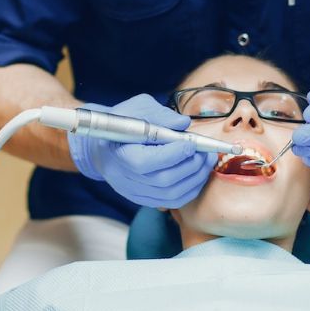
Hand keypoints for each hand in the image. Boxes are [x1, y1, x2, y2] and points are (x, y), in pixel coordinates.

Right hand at [67, 94, 215, 208]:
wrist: (103, 145)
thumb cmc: (121, 123)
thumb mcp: (136, 108)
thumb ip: (160, 114)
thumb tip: (184, 123)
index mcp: (119, 153)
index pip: (147, 162)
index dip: (173, 155)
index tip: (191, 143)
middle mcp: (125, 178)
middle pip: (163, 181)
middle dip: (191, 166)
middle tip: (206, 152)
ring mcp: (134, 192)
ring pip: (171, 195)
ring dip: (195, 179)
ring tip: (206, 162)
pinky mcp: (143, 199)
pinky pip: (171, 202)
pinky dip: (190, 190)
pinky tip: (198, 175)